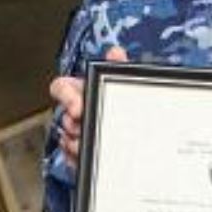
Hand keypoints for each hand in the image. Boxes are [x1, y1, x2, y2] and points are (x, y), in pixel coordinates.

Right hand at [48, 47, 123, 165]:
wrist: (149, 146)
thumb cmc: (133, 110)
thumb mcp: (127, 87)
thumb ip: (120, 70)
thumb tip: (115, 51)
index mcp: (84, 93)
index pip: (62, 87)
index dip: (65, 96)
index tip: (78, 109)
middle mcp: (78, 114)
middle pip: (64, 117)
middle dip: (73, 125)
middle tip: (85, 131)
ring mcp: (78, 136)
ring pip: (67, 140)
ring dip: (77, 144)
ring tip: (91, 147)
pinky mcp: (82, 157)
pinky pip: (72, 159)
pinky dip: (80, 160)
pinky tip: (92, 159)